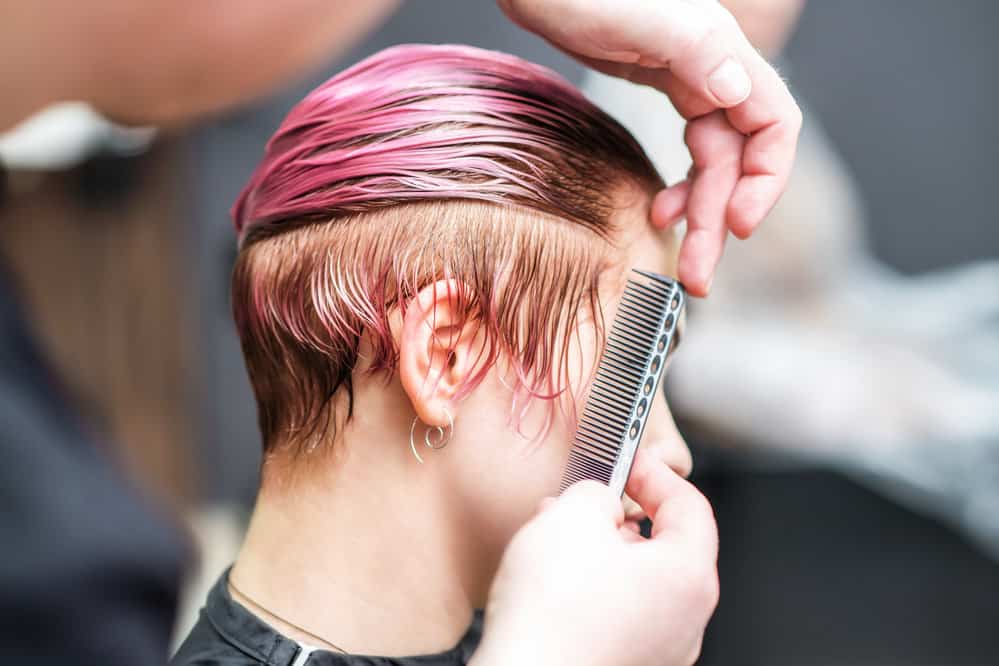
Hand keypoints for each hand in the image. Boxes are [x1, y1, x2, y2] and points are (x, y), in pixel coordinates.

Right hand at [472, 449, 718, 665]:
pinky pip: (619, 612)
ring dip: (601, 550)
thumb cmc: (552, 615)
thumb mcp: (573, 515)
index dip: (655, 472)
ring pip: (638, 580)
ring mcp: (659, 650)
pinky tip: (553, 579)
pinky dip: (593, 587)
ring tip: (555, 538)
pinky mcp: (626, 665)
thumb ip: (596, 492)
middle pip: (665, 545)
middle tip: (585, 498)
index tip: (628, 460)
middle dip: (620, 515)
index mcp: (689, 577)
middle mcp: (685, 620)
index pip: (690, 505)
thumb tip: (598, 500)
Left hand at [498, 0, 802, 295]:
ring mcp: (693, 82)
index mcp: (722, 55)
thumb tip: (738, 90)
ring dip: (703, 215)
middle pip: (740, 160)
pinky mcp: (666, 90)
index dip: (766, 182)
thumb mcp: (638, 19)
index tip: (737, 226)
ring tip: (681, 261)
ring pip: (715, 163)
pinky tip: (660, 212)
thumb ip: (696, 50)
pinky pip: (691, 151)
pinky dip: (682, 186)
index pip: (775, 126)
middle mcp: (717, 71)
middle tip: (699, 278)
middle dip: (722, 221)